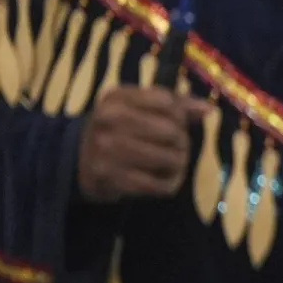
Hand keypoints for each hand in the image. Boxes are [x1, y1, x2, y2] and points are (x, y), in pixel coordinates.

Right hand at [77, 87, 211, 203]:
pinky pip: (152, 184)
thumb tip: (208, 110)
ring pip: (165, 158)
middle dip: (182, 142)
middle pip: (170, 131)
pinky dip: (166, 185)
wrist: (75, 158)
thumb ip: (174, 104)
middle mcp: (108, 119)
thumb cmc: (117, 128)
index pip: (168, 102)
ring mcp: (105, 148)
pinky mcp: (106, 176)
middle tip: (180, 148)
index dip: (181, 116)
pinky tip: (166, 181)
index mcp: (117, 97)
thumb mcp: (137, 107)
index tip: (179, 124)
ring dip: (177, 164)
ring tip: (175, 164)